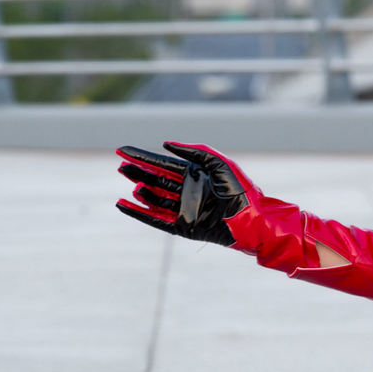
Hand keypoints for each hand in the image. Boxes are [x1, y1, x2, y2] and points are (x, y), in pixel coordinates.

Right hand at [114, 142, 258, 246]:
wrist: (252, 218)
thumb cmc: (240, 189)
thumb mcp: (219, 163)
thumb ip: (194, 152)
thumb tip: (166, 144)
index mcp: (195, 175)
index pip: (162, 164)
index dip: (142, 157)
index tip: (123, 150)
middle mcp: (187, 191)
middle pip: (155, 180)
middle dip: (138, 172)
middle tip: (121, 166)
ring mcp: (184, 209)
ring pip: (155, 199)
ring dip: (141, 192)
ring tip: (131, 184)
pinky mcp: (183, 227)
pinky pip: (156, 219)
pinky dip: (139, 212)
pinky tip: (125, 204)